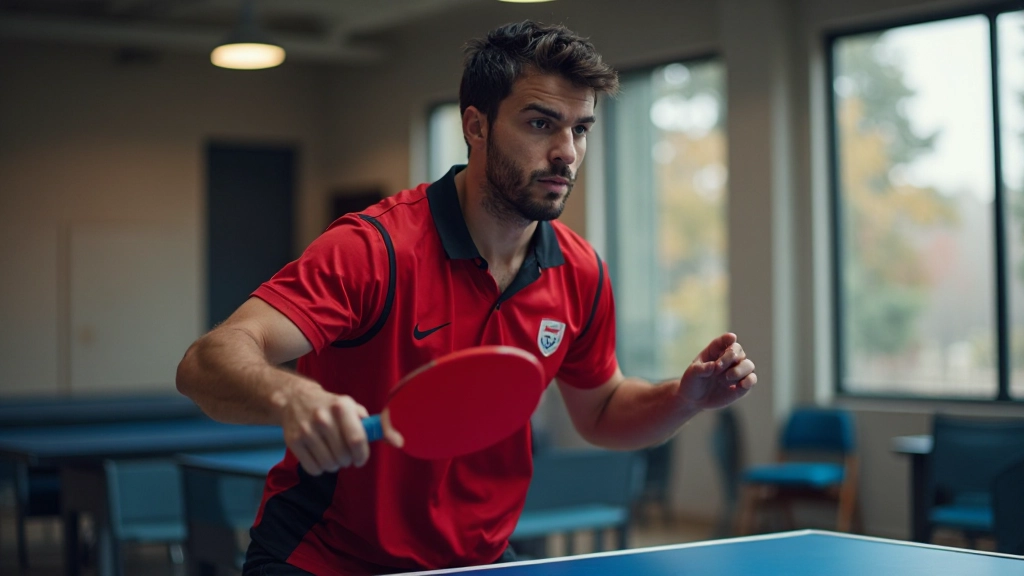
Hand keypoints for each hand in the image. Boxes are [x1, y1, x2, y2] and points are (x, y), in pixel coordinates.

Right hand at [279, 384, 403, 474]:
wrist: (295, 400)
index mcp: (341, 407)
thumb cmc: (331, 407)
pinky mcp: (293, 442)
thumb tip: (399, 441)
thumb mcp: (353, 409)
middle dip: (347, 460)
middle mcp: (323, 417)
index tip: (360, 459)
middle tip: (344, 454)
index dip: (362, 455)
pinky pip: (313, 469)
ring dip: (334, 465)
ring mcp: (306, 430)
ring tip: (332, 453)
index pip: (357, 439)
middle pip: (343, 455)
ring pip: (329, 464)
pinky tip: (320, 456)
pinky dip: (320, 468)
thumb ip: (375, 426)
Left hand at [677, 333, 755, 410]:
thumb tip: (713, 366)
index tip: (731, 338)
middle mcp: (729, 359)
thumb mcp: (692, 374)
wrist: (694, 399)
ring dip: (740, 369)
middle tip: (718, 367)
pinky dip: (749, 381)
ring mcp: (737, 371)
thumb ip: (702, 369)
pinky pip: (752, 380)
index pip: (725, 341)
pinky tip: (739, 385)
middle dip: (730, 357)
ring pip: (749, 365)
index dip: (728, 338)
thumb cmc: (693, 382)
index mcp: (716, 351)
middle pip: (738, 351)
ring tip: (727, 377)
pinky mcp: (742, 385)